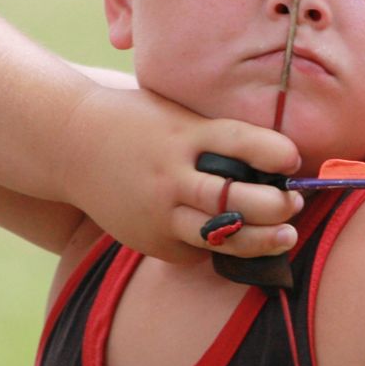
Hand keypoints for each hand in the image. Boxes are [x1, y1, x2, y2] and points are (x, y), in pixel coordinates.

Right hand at [61, 85, 302, 264]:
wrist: (70, 143)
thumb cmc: (137, 123)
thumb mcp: (176, 114)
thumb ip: (216, 134)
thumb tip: (277, 154)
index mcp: (184, 134)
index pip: (240, 143)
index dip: (275, 153)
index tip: (294, 160)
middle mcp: (172, 174)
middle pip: (235, 199)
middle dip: (275, 205)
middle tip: (294, 203)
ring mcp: (159, 211)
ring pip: (221, 236)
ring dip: (260, 239)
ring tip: (285, 236)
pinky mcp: (149, 239)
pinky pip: (195, 250)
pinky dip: (219, 247)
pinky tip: (236, 240)